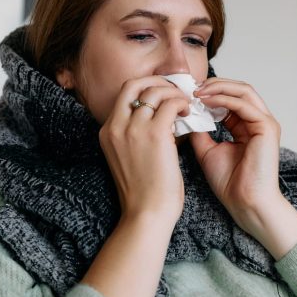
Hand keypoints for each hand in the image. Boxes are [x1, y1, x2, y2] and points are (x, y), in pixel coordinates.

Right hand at [99, 76, 190, 225]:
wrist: (146, 214)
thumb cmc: (144, 193)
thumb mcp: (128, 158)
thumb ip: (136, 136)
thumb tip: (161, 118)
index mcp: (107, 132)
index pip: (125, 94)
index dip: (146, 87)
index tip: (163, 93)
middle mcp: (116, 126)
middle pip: (135, 84)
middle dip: (158, 82)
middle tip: (176, 92)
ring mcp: (134, 129)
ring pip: (155, 91)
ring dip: (174, 94)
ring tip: (186, 106)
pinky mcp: (155, 134)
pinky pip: (171, 104)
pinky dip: (182, 104)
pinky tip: (189, 114)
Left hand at [189, 78, 296, 257]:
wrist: (245, 203)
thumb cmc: (230, 183)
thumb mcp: (207, 150)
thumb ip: (200, 131)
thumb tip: (186, 114)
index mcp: (246, 126)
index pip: (230, 98)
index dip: (209, 93)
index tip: (186, 93)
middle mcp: (258, 121)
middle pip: (238, 89)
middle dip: (213, 85)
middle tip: (190, 87)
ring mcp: (265, 123)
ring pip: (243, 90)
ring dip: (218, 88)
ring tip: (196, 91)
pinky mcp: (267, 127)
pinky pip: (243, 104)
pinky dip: (223, 99)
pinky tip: (205, 101)